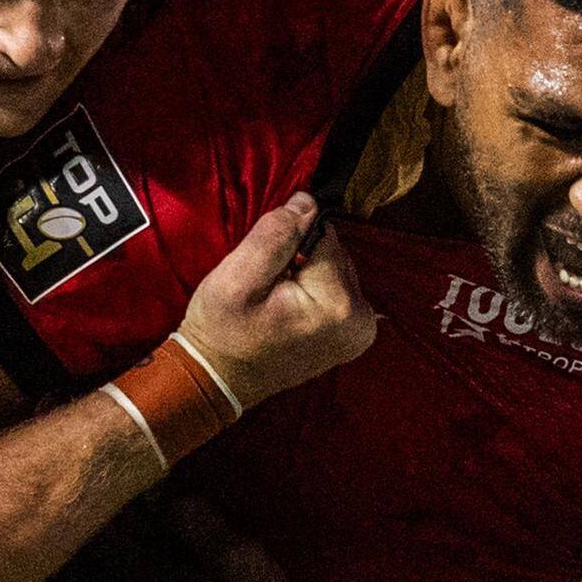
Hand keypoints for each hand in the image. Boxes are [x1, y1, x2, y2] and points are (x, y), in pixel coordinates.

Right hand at [170, 194, 375, 412]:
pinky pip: (336, 287)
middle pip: (334, 252)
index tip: (263, 268)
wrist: (219, 379)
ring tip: (274, 300)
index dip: (289, 241)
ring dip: (305, 273)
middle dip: (300, 258)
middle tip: (266, 286)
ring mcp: (362, 331)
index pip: (324, 235)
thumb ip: (276, 234)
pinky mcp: (355, 334)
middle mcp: (362, 319)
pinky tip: (288, 308)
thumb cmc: (222, 332)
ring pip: (334, 268)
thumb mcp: (237, 277)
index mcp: (339, 305)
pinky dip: (312, 289)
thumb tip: (308, 202)